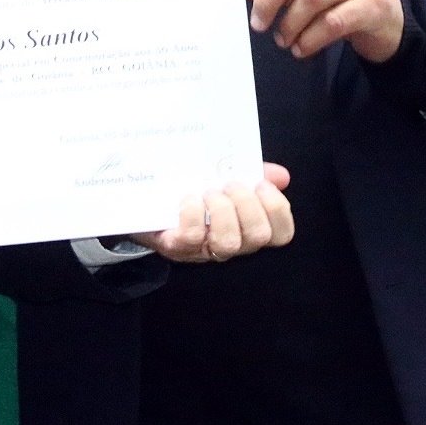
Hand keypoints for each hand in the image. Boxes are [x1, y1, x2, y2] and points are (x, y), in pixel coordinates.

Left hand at [131, 163, 293, 262]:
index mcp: (246, 227)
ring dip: (222, 210)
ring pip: (229, 243)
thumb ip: (254, 174)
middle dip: (247, 204)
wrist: (145, 200)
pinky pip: (193, 237)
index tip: (262, 185)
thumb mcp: (225, 178)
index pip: (281, 234)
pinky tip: (189, 198)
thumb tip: (281, 175)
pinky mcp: (176, 247)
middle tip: (229, 184)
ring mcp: (203, 250)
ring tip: (209, 191)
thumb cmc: (192, 191)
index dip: (278, 210)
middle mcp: (230, 243)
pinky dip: (194, 214)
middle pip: (258, 236)